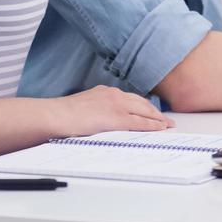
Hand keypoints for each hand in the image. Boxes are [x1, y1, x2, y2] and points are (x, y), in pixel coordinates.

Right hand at [50, 85, 172, 136]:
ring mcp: (116, 105)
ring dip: (157, 119)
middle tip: (166, 120)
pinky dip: (152, 125)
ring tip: (167, 126)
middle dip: (155, 112)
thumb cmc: (62, 115)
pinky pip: (139, 122)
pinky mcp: (115, 118)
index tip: (152, 113)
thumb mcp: (82, 108)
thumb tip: (99, 123)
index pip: (130, 99)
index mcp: (104, 92)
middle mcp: (113, 94)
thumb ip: (95, 112)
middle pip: (141, 103)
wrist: (54, 116)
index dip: (143, 107)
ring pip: (144, 111)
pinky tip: (159, 129)